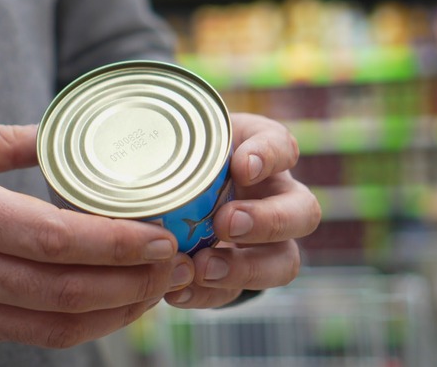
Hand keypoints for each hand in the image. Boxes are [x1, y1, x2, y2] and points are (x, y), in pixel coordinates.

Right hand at [0, 116, 194, 347]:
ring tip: (156, 288)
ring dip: (117, 311)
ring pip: (56, 324)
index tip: (162, 235)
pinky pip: (31, 336)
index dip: (116, 243)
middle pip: (66, 289)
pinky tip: (108, 304)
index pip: (54, 239)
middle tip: (178, 263)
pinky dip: (78, 324)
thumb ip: (6, 140)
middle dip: (133, 281)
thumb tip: (62, 133)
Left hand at [164, 113, 320, 307]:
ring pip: (284, 262)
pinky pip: (236, 293)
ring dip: (245, 268)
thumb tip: (133, 144)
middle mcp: (276, 198)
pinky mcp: (240, 278)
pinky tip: (177, 291)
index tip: (242, 166)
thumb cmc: (174, 156)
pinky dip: (206, 294)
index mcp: (261, 155)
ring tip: (204, 268)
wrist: (166, 193)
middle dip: (268, 221)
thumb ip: (163, 141)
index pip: (282, 146)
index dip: (268, 157)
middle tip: (226, 223)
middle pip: (302, 212)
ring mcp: (266, 243)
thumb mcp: (172, 142)